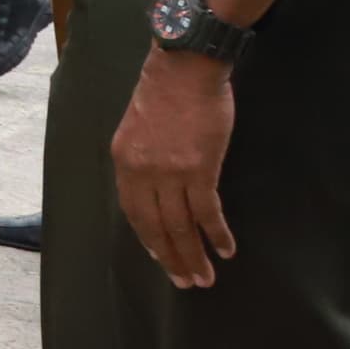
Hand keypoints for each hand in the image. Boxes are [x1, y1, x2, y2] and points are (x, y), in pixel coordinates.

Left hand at [112, 47, 240, 287]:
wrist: (184, 67)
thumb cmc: (165, 92)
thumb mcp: (139, 128)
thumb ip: (143, 159)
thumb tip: (155, 188)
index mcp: (124, 161)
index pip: (133, 211)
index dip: (148, 238)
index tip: (161, 257)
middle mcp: (141, 171)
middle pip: (155, 225)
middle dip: (171, 257)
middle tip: (186, 282)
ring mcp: (169, 172)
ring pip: (180, 225)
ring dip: (194, 255)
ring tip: (206, 278)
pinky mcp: (199, 169)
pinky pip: (207, 212)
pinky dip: (216, 234)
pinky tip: (225, 249)